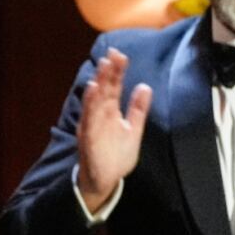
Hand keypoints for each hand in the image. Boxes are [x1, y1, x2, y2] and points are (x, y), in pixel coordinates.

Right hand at [76, 48, 152, 212]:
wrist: (106, 180)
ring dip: (99, 83)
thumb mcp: (133, 130)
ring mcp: (93, 126)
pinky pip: (89, 119)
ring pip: (95, 101)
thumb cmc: (116, 156)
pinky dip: (90, 105)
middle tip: (113, 54)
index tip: (121, 55)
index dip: (117, 71)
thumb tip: (145, 86)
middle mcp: (100, 115)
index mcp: (110, 112)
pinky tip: (93, 91)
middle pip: (104, 90)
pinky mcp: (89, 138)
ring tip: (103, 67)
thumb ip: (138, 110)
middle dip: (108, 72)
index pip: (114, 87)